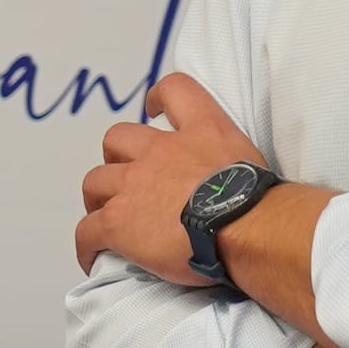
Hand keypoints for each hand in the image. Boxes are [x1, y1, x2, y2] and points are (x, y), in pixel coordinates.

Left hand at [75, 70, 264, 282]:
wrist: (247, 229)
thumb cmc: (262, 206)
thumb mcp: (251, 168)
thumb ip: (230, 168)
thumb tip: (230, 191)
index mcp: (203, 131)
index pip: (176, 91)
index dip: (159, 97)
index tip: (154, 108)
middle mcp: (162, 151)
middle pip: (117, 138)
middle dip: (116, 157)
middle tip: (125, 180)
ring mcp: (135, 184)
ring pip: (95, 181)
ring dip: (97, 197)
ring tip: (105, 215)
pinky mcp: (118, 221)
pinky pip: (88, 230)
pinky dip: (86, 243)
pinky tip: (92, 256)